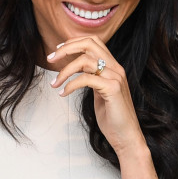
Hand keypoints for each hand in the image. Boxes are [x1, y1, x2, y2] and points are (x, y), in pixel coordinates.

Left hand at [47, 37, 143, 152]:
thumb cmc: (113, 117)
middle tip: (50, 59)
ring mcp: (115, 78)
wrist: (126, 136)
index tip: (58, 50)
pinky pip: (85, 79)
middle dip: (66, 48)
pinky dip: (70, 85)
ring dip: (64, 70)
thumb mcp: (100, 92)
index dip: (74, 42)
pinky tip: (63, 93)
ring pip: (85, 60)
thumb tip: (77, 70)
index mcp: (113, 67)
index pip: (94, 42)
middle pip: (89, 44)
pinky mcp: (112, 89)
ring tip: (55, 83)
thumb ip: (93, 78)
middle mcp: (116, 68)